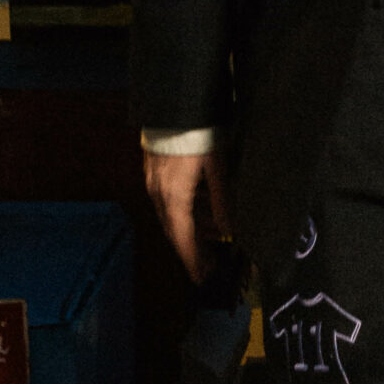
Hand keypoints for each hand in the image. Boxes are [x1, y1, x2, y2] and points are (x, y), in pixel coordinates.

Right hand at [142, 148, 230, 283]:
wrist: (173, 104)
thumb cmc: (197, 135)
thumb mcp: (216, 168)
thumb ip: (222, 200)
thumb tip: (229, 229)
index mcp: (173, 198)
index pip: (182, 239)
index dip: (193, 261)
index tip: (202, 278)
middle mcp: (158, 194)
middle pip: (175, 230)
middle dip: (193, 248)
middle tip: (210, 264)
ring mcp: (154, 182)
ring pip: (174, 214)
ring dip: (193, 227)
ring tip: (215, 234)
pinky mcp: (155, 171)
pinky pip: (171, 199)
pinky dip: (188, 209)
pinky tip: (204, 206)